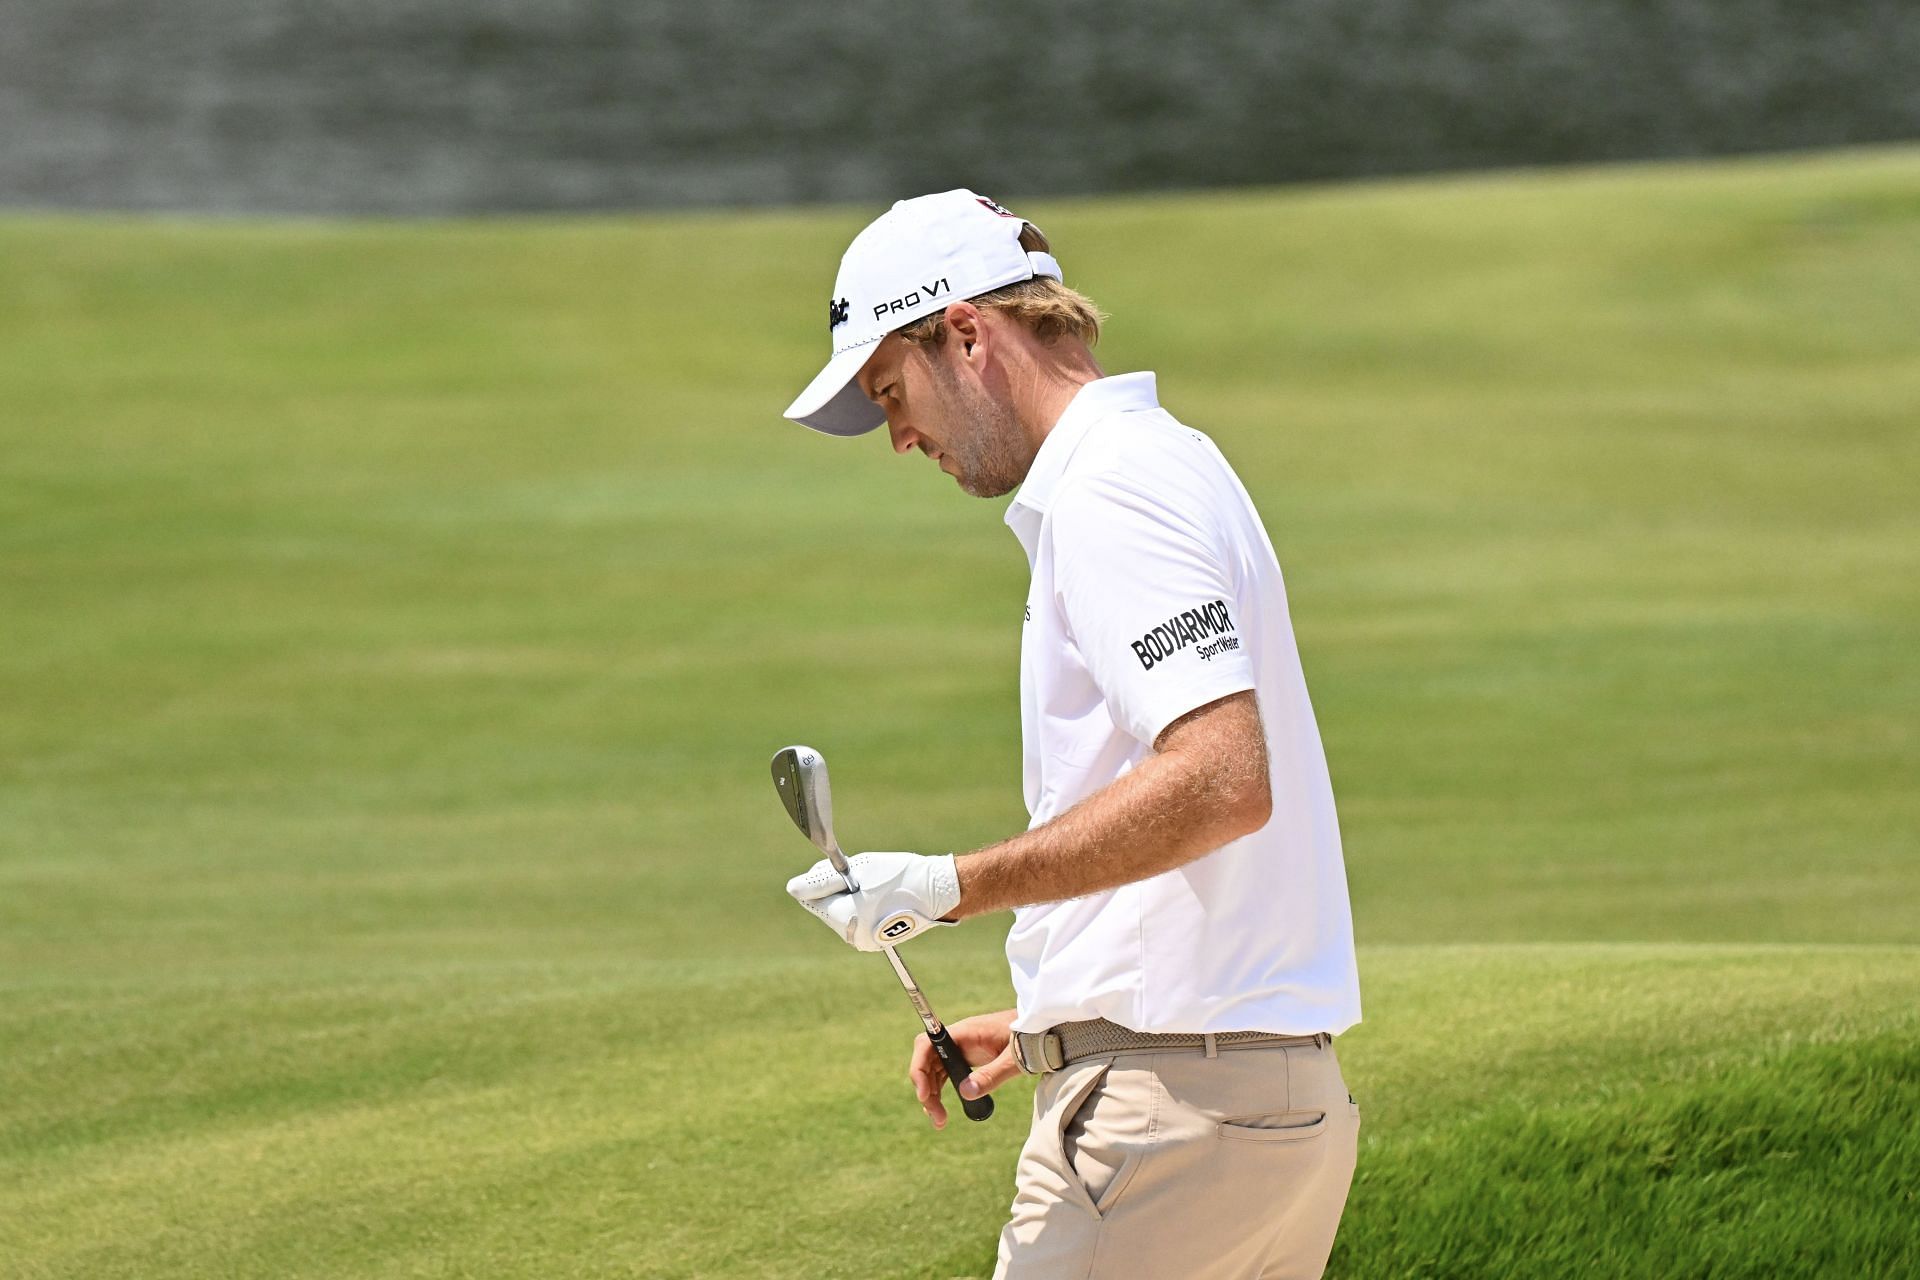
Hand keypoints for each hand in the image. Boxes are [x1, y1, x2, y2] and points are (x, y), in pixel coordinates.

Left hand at [785, 852, 960, 951]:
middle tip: (865, 876)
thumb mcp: (858, 870)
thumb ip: (821, 880)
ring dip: (849, 899)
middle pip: (826, 909)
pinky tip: (881, 898)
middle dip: (837, 891)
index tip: (845, 870)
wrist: (937, 891)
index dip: (824, 880)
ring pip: (840, 915)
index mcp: (845, 918)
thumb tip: (792, 889)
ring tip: (877, 887)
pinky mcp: (874, 943)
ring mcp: (864, 942)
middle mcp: (851, 937)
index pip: (813, 899)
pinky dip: (861, 908)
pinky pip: (856, 923)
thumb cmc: (898, 875)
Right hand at [909, 1010, 1021, 1129]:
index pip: (927, 1044)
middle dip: (926, 1090)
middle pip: (927, 1062)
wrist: (1043, 1029)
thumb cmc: (1030, 1038)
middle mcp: (958, 1039)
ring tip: (939, 1121)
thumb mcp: (1013, 1060)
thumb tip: (965, 1093)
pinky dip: (941, 1091)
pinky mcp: (967, 1057)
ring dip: (932, 1095)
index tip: (924, 1094)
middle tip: (936, 1117)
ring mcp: (961, 1048)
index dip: (919, 1068)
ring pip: (934, 1071)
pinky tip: (943, 1110)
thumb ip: (991, 1075)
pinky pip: (945, 1074)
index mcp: (965, 1032)